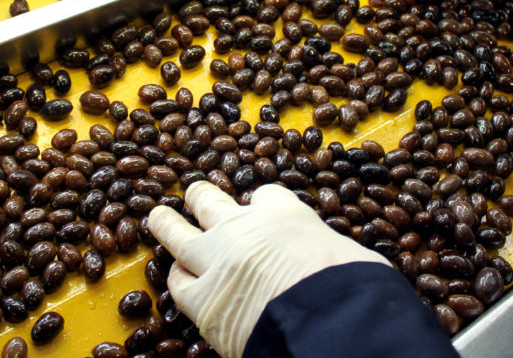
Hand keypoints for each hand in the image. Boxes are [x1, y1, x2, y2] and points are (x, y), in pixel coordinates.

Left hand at [148, 181, 390, 357]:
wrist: (323, 319)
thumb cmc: (350, 284)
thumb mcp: (354, 257)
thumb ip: (335, 252)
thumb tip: (349, 265)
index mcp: (282, 213)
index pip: (266, 195)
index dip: (264, 203)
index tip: (265, 208)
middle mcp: (241, 228)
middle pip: (208, 200)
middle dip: (201, 197)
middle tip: (196, 194)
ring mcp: (214, 260)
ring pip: (176, 231)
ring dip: (166, 224)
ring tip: (158, 217)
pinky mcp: (200, 300)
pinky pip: (177, 282)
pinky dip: (177, 279)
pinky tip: (178, 278)